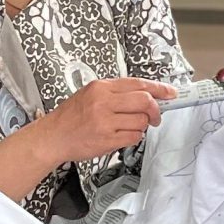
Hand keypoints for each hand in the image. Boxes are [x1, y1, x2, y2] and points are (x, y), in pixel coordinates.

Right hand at [37, 76, 178, 165]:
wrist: (53, 137)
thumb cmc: (71, 117)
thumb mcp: (90, 94)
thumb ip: (116, 93)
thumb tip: (146, 94)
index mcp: (101, 88)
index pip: (138, 84)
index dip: (159, 88)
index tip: (170, 93)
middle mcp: (104, 102)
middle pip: (145, 101)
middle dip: (155, 109)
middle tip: (156, 116)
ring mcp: (105, 122)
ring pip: (141, 120)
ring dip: (142, 125)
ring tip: (130, 127)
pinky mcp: (107, 139)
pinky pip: (134, 137)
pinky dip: (134, 137)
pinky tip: (123, 135)